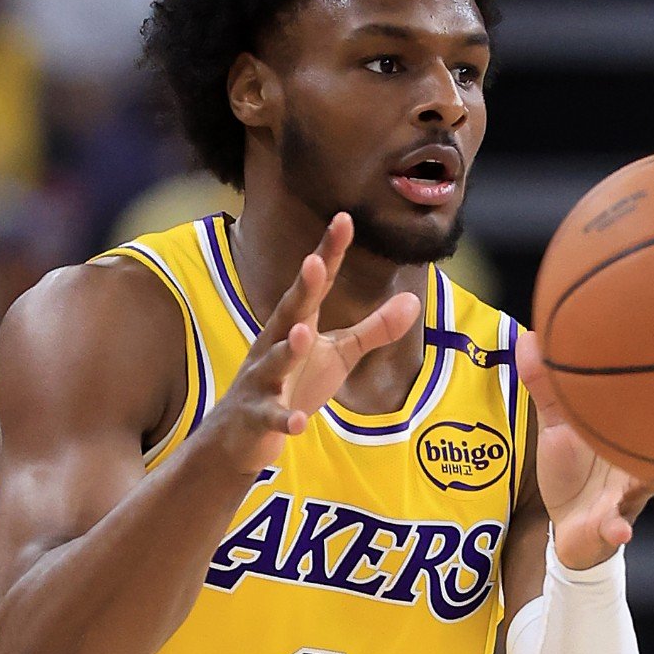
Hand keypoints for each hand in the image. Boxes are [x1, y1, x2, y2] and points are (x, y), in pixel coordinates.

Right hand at [204, 213, 421, 474]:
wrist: (239, 434)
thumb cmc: (292, 383)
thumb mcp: (337, 355)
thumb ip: (374, 329)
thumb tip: (413, 298)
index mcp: (297, 324)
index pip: (316, 285)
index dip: (329, 253)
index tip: (344, 219)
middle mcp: (275, 344)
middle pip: (290, 312)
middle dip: (303, 288)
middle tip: (316, 261)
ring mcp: (262, 380)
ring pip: (274, 362)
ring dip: (287, 349)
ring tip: (302, 335)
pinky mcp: (256, 416)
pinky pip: (270, 416)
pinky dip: (283, 418)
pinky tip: (297, 422)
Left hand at [517, 331, 653, 570]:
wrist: (571, 526)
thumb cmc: (572, 469)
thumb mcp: (555, 426)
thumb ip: (544, 386)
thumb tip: (529, 337)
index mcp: (623, 430)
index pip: (639, 401)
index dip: (643, 378)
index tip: (648, 347)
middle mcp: (634, 459)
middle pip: (652, 442)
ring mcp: (626, 492)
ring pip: (643, 484)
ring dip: (642, 482)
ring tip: (643, 478)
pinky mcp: (611, 522)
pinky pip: (618, 525)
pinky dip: (618, 527)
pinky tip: (620, 529)